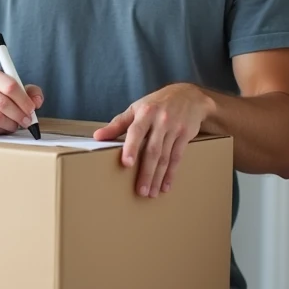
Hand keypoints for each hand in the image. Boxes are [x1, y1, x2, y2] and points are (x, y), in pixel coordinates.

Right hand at [0, 66, 43, 135]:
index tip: (31, 109)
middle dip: (20, 115)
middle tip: (26, 121)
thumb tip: (37, 101)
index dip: (24, 100)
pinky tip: (0, 127)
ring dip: (10, 125)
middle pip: (4, 104)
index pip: (11, 86)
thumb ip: (27, 91)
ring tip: (14, 125)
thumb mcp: (7, 87)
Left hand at [92, 84, 214, 196]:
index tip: (126, 164)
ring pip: (165, 157)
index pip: (136, 132)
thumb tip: (97, 136)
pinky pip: (177, 158)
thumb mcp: (136, 108)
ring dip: (158, 177)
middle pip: (152, 150)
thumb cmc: (157, 103)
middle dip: (146, 172)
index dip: (131, 148)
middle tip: (141, 191)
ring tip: (151, 193)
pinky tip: (165, 186)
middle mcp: (161, 121)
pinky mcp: (186, 136)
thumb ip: (118, 124)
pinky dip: (171, 174)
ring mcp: (175, 129)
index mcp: (145, 113)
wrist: (190, 96)